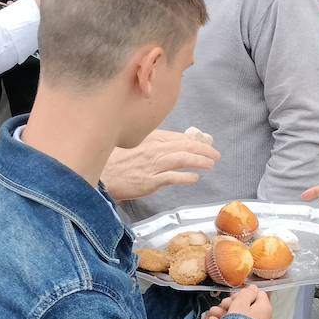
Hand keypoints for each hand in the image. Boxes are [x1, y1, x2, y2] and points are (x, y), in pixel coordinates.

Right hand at [101, 130, 219, 201]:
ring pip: (182, 159)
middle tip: (215, 155)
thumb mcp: (137, 146)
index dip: (197, 141)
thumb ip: (156, 144)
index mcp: (152, 138)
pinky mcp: (149, 181)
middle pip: (185, 146)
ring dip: (200, 160)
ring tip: (210, 164)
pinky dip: (186, 177)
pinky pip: (172, 177)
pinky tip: (195, 178)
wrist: (103, 176)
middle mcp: (154, 149)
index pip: (180, 137)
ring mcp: (152, 165)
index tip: (206, 145)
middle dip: (204, 150)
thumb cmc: (118, 161)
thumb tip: (177, 145)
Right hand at [207, 285, 272, 318]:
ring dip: (222, 314)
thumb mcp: (241, 302)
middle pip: (245, 306)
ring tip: (213, 313)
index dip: (244, 293)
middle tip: (222, 305)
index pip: (258, 295)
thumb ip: (246, 293)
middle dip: (229, 304)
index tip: (234, 295)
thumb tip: (253, 288)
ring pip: (236, 318)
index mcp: (264, 309)